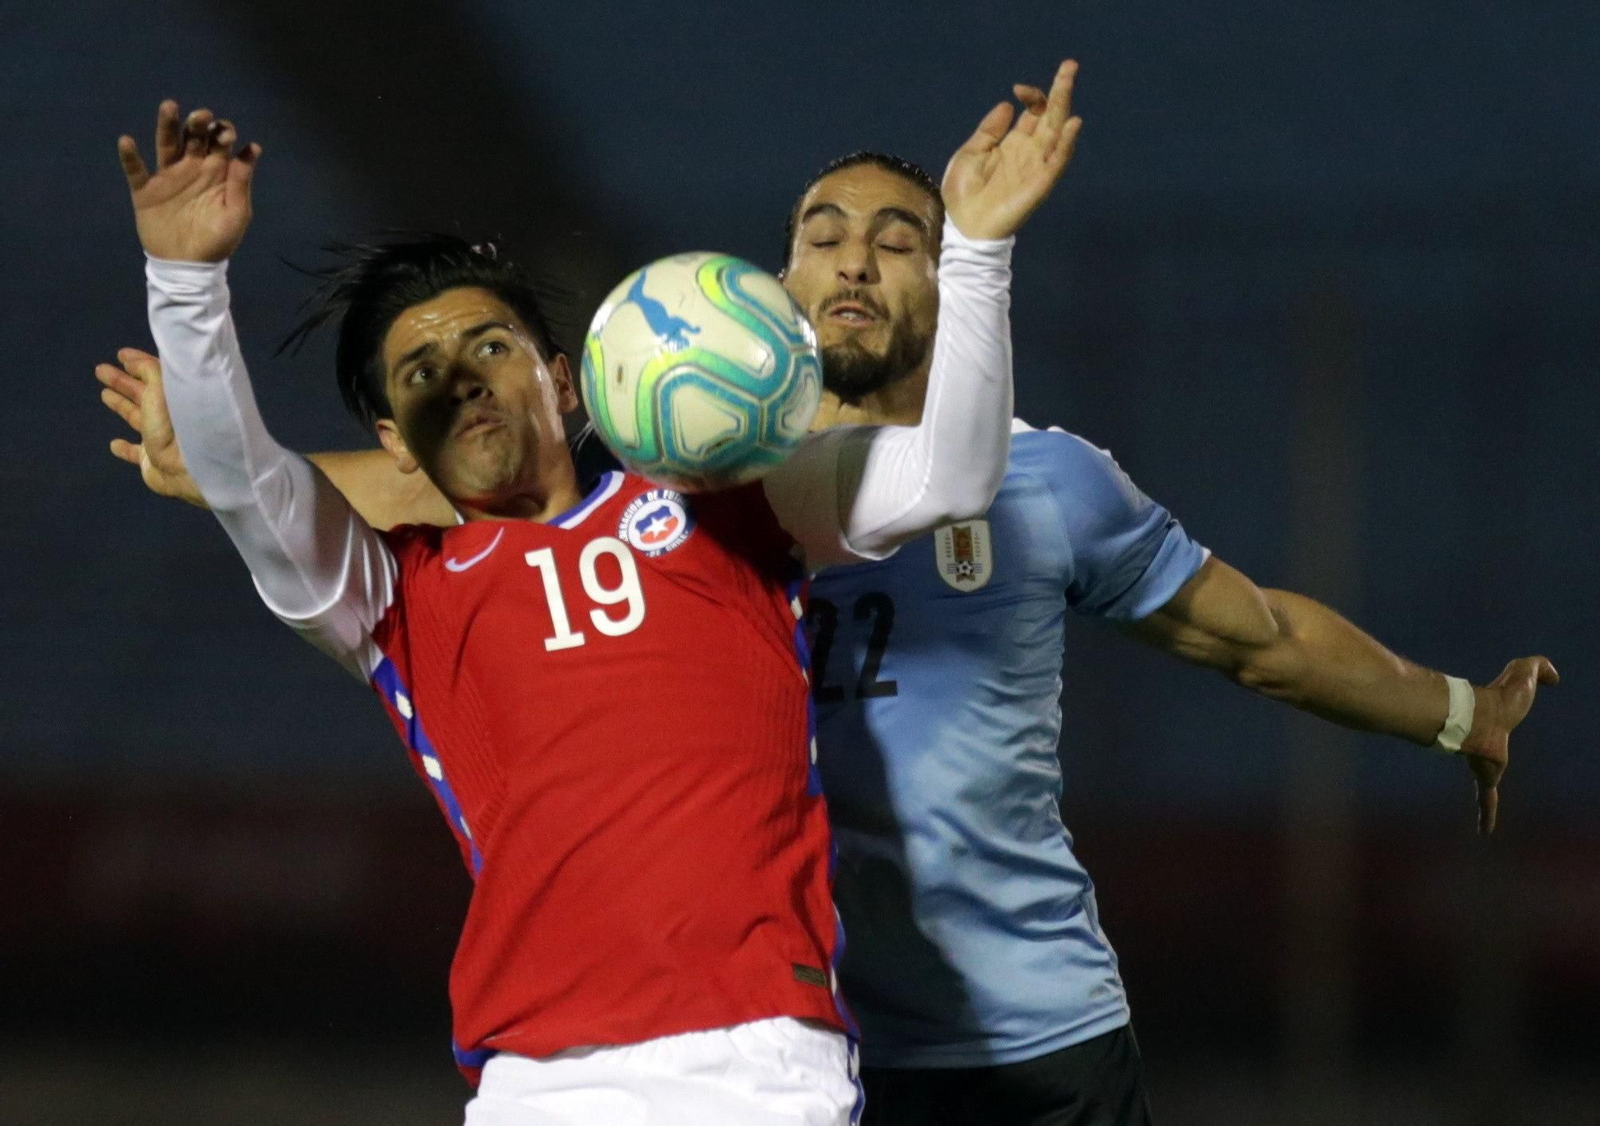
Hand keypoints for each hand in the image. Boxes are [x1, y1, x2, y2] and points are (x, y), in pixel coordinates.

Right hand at [97, 347, 206, 507]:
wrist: (188, 470)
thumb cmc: (176, 424)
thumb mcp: (162, 388)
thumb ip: (150, 370)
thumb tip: (133, 359)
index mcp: (175, 397)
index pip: (155, 375)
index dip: (138, 363)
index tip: (121, 355)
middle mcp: (169, 417)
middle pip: (142, 394)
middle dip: (122, 381)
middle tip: (100, 370)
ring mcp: (160, 440)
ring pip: (136, 418)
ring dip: (121, 406)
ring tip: (104, 394)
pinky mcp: (152, 461)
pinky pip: (135, 453)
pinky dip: (125, 449)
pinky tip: (114, 445)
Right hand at [118, 101, 260, 262]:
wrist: (189, 267)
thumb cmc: (217, 240)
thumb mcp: (236, 213)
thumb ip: (241, 182)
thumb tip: (252, 149)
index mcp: (216, 173)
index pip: (220, 144)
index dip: (223, 134)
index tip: (225, 133)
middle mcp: (192, 168)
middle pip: (193, 138)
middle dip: (198, 124)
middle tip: (202, 115)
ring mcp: (167, 177)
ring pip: (166, 145)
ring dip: (167, 126)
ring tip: (170, 106)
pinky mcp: (145, 191)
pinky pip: (135, 171)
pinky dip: (130, 157)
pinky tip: (127, 141)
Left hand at [942, 59, 1082, 240]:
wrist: (964, 228)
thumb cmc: (964, 194)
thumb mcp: (969, 154)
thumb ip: (988, 131)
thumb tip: (1007, 105)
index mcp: (1012, 144)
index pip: (1032, 113)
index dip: (1031, 96)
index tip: (1018, 88)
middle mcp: (1029, 152)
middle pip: (1050, 117)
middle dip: (1060, 91)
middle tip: (1070, 64)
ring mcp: (1036, 167)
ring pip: (1057, 133)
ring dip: (1065, 108)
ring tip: (1069, 82)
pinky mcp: (1040, 184)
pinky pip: (1057, 162)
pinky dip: (1066, 144)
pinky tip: (1072, 124)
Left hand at [1460, 656, 1559, 834]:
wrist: (1482, 715)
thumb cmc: (1502, 695)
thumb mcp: (1524, 671)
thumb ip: (1538, 666)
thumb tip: (1553, 676)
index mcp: (1498, 725)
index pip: (1497, 728)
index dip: (1498, 729)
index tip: (1496, 733)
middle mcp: (1489, 746)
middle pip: (1488, 761)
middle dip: (1486, 768)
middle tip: (1486, 779)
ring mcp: (1485, 763)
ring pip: (1485, 787)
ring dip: (1484, 802)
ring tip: (1484, 820)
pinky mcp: (1486, 776)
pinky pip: (1487, 799)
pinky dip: (1487, 814)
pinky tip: (1484, 831)